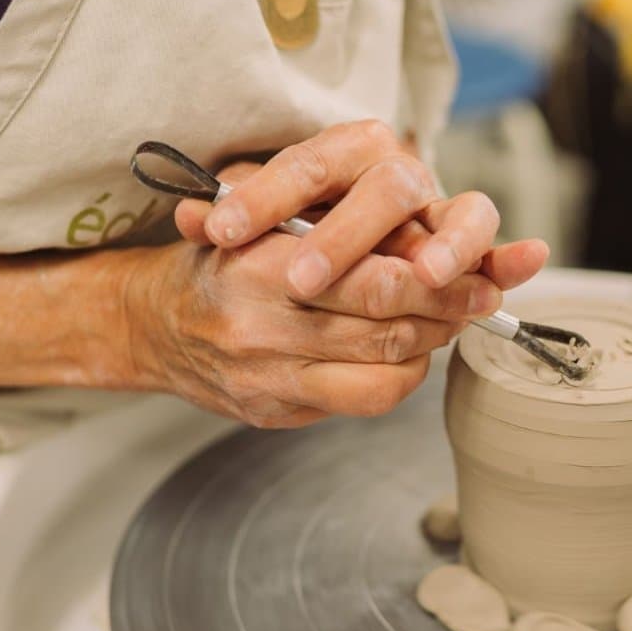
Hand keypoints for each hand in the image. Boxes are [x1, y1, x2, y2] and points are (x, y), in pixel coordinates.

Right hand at [123, 230, 496, 428]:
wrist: (150, 324)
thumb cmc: (219, 258)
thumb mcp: (260, 216)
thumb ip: (327, 216)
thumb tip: (425, 231)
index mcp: (260, 268)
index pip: (373, 282)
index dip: (438, 280)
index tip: (477, 270)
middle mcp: (262, 329)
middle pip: (386, 329)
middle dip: (446, 312)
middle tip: (481, 296)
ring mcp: (268, 379)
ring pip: (383, 373)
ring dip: (428, 346)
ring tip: (447, 321)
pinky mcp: (276, 413)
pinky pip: (361, 402)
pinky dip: (399, 379)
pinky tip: (407, 354)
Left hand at [175, 119, 549, 299]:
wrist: (337, 235)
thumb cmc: (293, 221)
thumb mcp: (252, 215)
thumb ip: (224, 214)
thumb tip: (185, 217)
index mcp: (342, 150)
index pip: (304, 163)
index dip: (264, 197)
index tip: (221, 231)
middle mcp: (396, 170)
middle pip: (382, 189)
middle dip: (344, 236)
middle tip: (300, 279)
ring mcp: (437, 206)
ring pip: (452, 209)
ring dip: (444, 244)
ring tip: (424, 274)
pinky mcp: (468, 241)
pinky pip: (494, 244)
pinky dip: (509, 253)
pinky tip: (524, 262)